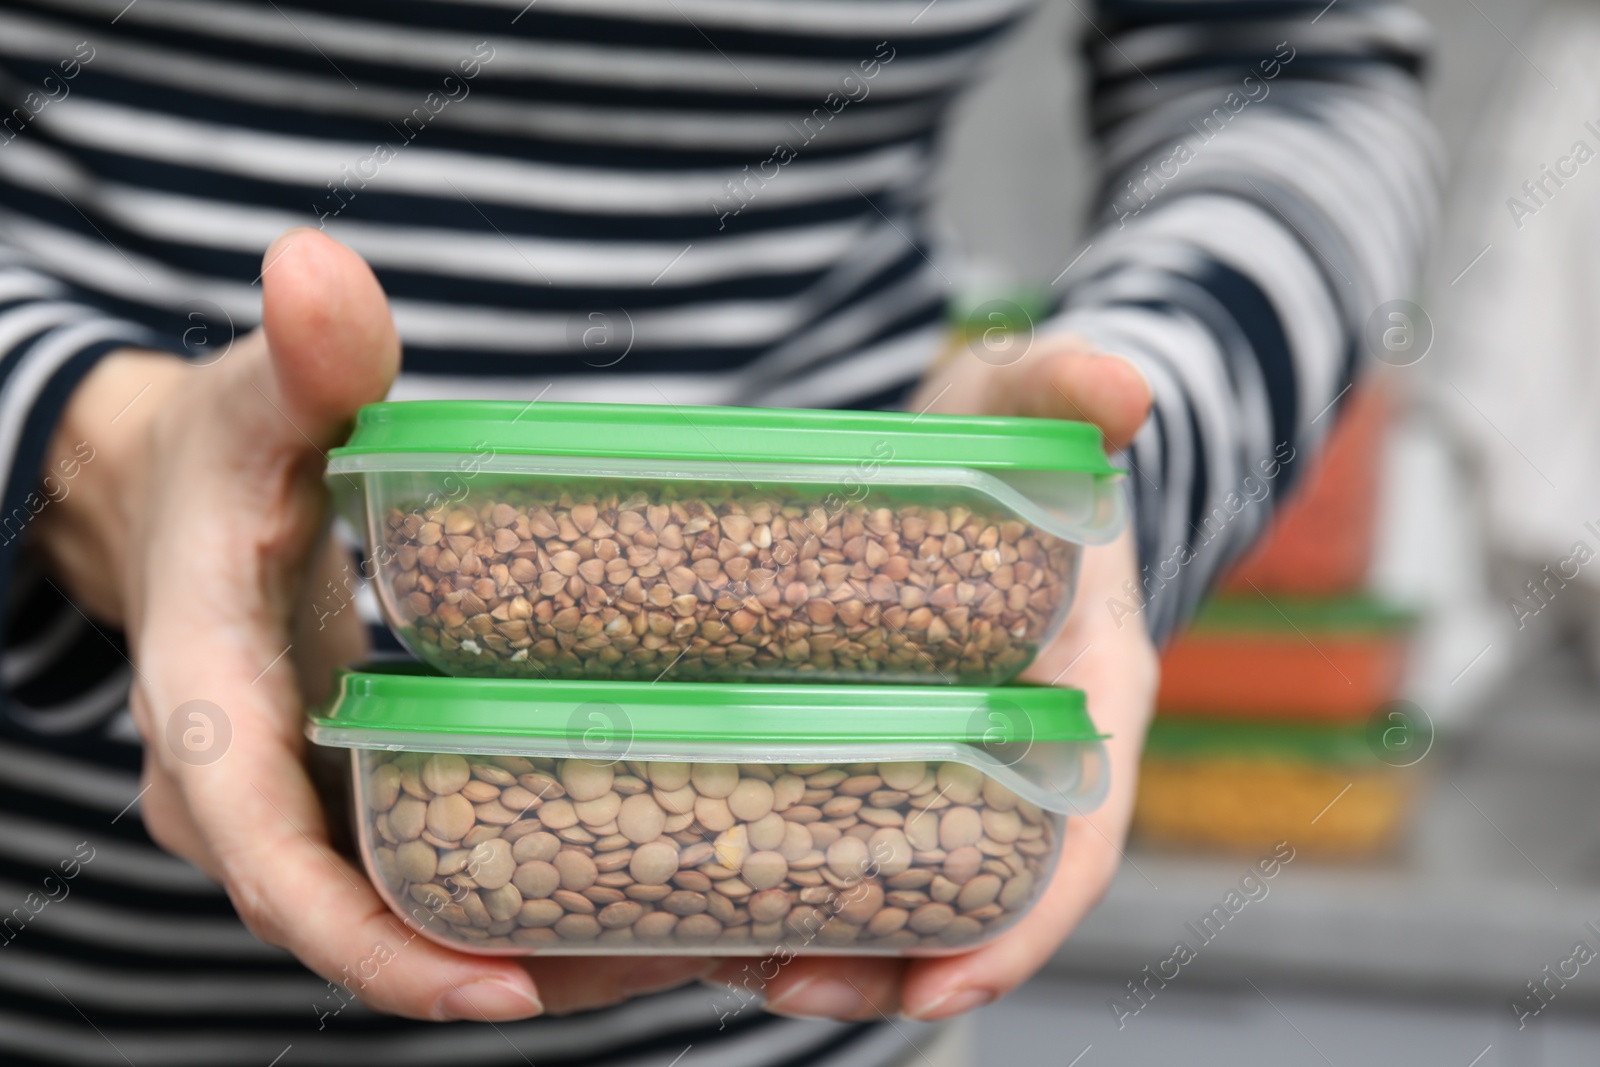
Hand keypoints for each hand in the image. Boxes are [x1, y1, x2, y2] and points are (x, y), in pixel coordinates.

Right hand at [36, 229, 714, 1020]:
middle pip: (342, 922)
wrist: (172, 498)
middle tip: (629, 975)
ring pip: (377, 914)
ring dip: (496, 951)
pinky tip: (593, 894)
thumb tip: (314, 264)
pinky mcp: (325, 793)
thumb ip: (307, 357)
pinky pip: (394, 872)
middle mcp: (235, 787)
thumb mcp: (261, 398)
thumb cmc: (223, 450)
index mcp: (206, 709)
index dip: (371, 943)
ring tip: (646, 954)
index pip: (269, 862)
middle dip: (470, 972)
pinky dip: (481, 898)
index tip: (495, 990)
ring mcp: (280, 803)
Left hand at [703, 334, 1159, 1019]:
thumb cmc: (1026, 434)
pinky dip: (807, 874)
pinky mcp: (900, 739)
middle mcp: (1038, 749)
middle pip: (986, 891)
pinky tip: (729, 898)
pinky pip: (862, 831)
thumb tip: (1122, 387)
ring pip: (916, 881)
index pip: (1082, 837)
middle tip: (796, 989)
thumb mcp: (1038, 400)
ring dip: (840, 941)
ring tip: (741, 967)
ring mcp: (969, 753)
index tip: (944, 988)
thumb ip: (1072, 385)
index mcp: (1094, 694)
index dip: (1023, 923)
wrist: (996, 446)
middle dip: (900, 961)